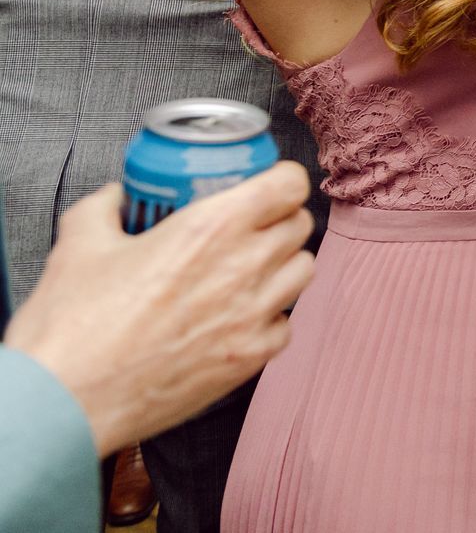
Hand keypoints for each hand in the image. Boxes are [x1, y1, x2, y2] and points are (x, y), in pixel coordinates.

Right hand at [3, 164, 315, 454]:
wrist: (65, 403)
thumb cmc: (72, 328)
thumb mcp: (79, 244)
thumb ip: (105, 208)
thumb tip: (116, 197)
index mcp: (211, 228)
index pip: (289, 185)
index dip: (280, 180)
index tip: (266, 185)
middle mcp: (244, 267)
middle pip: (300, 226)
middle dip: (278, 220)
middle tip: (249, 227)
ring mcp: (253, 316)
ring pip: (302, 272)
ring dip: (281, 265)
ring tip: (246, 270)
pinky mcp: (251, 359)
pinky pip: (285, 325)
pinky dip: (269, 317)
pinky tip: (236, 318)